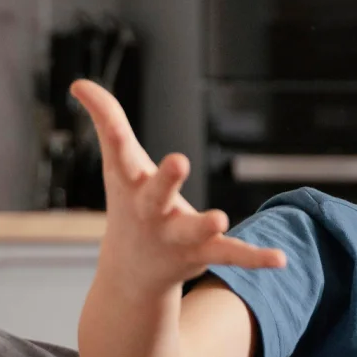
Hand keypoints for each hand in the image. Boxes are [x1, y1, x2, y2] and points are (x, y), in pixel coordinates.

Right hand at [69, 78, 284, 293]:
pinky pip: (232, 254)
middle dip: (166, 179)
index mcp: (131, 184)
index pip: (119, 152)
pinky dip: (255, 257)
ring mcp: (178, 235)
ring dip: (205, 224)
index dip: (112, 130)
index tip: (104, 113)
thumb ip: (106, 119)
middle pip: (157, 194)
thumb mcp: (118, 162)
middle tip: (178, 160)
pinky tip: (279, 259)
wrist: (132, 272)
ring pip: (193, 231)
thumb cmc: (128, 202)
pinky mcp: (204, 252)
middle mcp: (152, 211)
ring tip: (220, 218)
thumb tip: (77, 83)